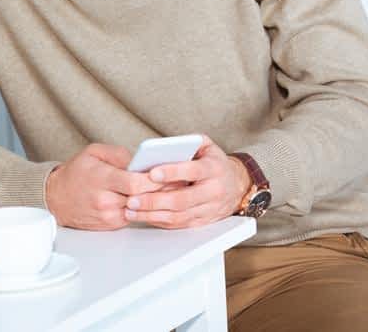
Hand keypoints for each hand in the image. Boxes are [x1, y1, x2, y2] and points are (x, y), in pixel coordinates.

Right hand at [45, 144, 165, 229]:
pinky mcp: (112, 225)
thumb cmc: (76, 173)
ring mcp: (109, 215)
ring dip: (156, 201)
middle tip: (179, 181)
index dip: (154, 179)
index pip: (135, 182)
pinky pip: (135, 216)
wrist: (56, 198)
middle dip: (162, 190)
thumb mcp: (93, 153)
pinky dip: (145, 209)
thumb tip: (142, 161)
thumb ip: (119, 154)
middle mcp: (105, 200)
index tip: (168, 172)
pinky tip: (154, 200)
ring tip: (171, 191)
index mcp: (101, 179)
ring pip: (142, 209)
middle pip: (142, 198)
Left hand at [124, 135, 249, 228]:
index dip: (172, 172)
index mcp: (213, 169)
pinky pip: (179, 224)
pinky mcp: (203, 221)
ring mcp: (209, 209)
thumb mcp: (206, 146)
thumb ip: (189, 141)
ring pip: (178, 216)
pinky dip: (159, 221)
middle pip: (182, 200)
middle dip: (154, 200)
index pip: (192, 171)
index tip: (152, 173)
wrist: (237, 186)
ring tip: (130, 210)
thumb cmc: (214, 163)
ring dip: (152, 215)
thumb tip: (166, 145)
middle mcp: (213, 191)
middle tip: (132, 199)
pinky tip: (142, 217)